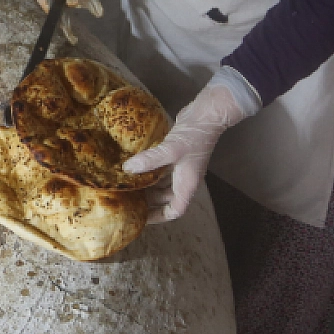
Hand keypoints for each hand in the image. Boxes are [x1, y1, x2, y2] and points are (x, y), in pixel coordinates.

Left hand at [123, 70, 258, 222]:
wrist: (206, 115)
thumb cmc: (194, 136)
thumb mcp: (171, 150)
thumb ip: (149, 160)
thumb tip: (127, 169)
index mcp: (187, 184)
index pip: (175, 210)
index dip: (159, 217)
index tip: (142, 218)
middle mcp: (185, 179)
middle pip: (166, 199)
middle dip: (149, 201)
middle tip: (129, 200)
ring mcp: (181, 167)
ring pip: (163, 184)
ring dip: (149, 186)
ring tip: (129, 186)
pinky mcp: (176, 155)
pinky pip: (162, 170)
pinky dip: (150, 171)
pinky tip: (136, 167)